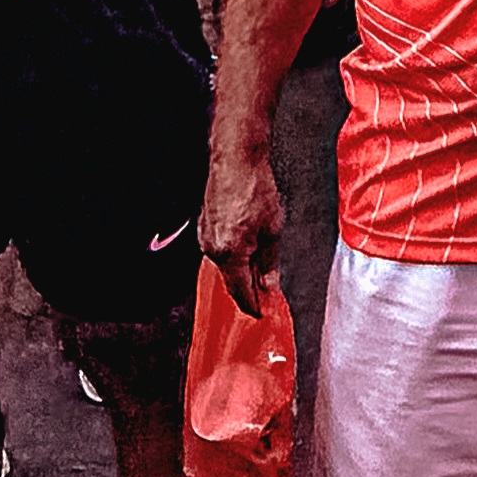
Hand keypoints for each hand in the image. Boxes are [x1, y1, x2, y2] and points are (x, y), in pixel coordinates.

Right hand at [198, 148, 283, 320]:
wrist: (235, 162)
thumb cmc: (255, 190)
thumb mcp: (273, 229)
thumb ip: (270, 261)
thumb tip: (269, 284)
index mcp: (230, 253)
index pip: (240, 290)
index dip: (252, 305)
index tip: (261, 314)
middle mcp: (212, 249)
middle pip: (231, 279)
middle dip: (248, 289)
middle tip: (265, 297)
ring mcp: (204, 239)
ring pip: (225, 265)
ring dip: (241, 270)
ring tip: (260, 272)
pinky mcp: (203, 229)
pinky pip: (220, 251)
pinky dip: (234, 256)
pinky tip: (248, 251)